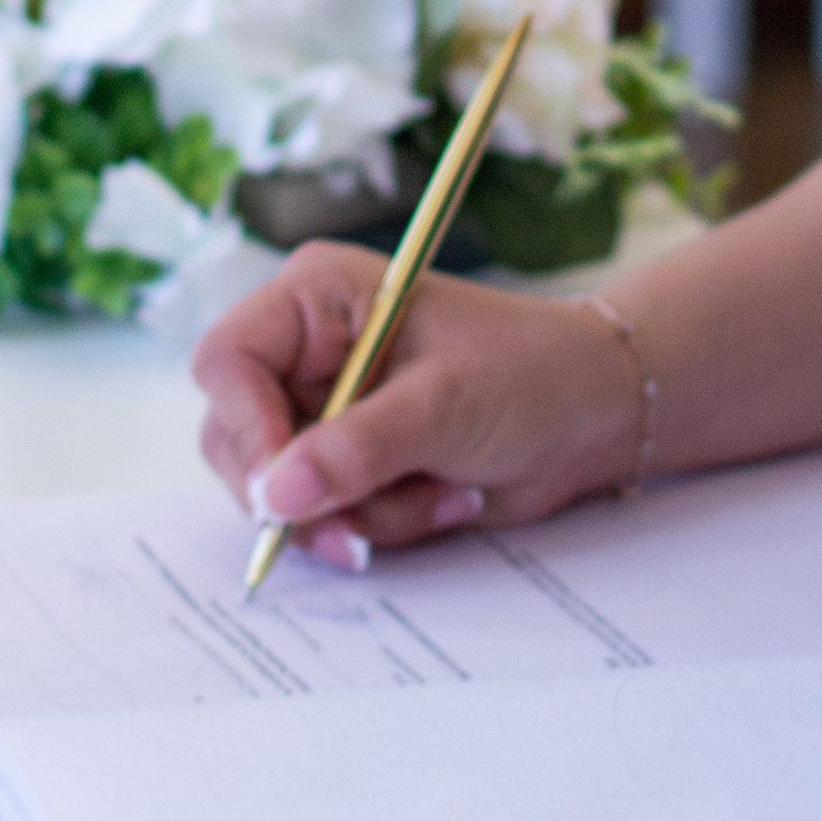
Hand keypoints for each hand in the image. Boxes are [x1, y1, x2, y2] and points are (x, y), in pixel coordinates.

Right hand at [192, 241, 647, 555]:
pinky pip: (328, 517)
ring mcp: (324, 410)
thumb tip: (274, 496)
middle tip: (364, 520)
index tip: (286, 489)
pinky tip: (446, 493)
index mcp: (315, 298)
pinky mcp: (349, 461)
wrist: (594, 413)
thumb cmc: (529, 374)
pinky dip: (386, 522)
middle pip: (237, 441)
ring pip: (283, 494)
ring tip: (441, 487)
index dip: (246, 428)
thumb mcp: (443, 405)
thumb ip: (356, 448)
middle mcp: (306, 352)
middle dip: (310, 492)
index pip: (228, 361)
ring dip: (364, 511)